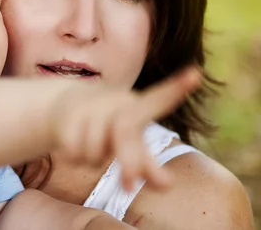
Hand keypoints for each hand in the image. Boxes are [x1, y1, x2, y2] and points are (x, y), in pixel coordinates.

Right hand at [53, 66, 200, 191]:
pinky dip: (75, 156)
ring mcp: (89, 107)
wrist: (64, 105)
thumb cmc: (107, 125)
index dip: (175, 89)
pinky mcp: (67, 117)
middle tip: (128, 186)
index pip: (158, 100)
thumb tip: (167, 185)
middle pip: (124, 132)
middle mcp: (115, 103)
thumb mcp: (128, 142)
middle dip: (127, 160)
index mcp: (135, 108)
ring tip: (91, 145)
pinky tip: (74, 143)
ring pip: (95, 153)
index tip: (195, 75)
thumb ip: (148, 164)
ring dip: (93, 159)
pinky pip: (74, 153)